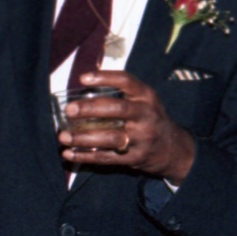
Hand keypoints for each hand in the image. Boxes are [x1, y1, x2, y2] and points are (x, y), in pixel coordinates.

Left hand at [58, 70, 195, 185]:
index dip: (104, 78)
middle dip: (91, 109)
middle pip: (118, 109)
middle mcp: (146, 115)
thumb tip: (85, 82)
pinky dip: (86, 156)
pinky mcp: (135, 158)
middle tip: (70, 109)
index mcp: (147, 96)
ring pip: (111, 138)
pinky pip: (107, 158)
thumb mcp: (145, 99)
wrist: (173, 148)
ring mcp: (142, 138)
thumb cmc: (150, 118)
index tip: (83, 78)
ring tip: (63, 136)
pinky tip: (69, 153)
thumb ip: (122, 92)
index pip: (126, 81)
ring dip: (84, 137)